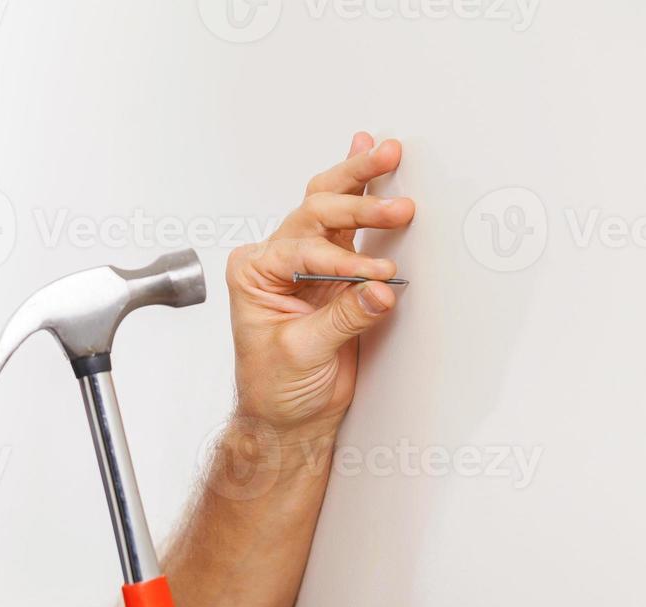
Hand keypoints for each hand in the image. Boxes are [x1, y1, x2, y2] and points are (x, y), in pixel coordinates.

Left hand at [226, 132, 415, 437]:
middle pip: (315, 210)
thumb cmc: (276, 387)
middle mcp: (275, 259)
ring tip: (388, 153)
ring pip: (330, 206)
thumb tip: (378, 290)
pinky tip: (369, 159)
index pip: (303, 249)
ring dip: (361, 180)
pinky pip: (348, 224)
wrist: (287, 415)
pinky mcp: (334, 270)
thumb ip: (344, 318)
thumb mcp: (304, 353)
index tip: (374, 277)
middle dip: (356, 197)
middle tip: (392, 191)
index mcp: (253, 273)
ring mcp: (305, 261)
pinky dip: (363, 193)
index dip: (343, 261)